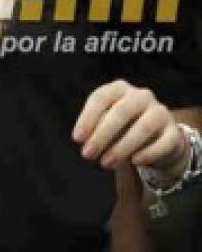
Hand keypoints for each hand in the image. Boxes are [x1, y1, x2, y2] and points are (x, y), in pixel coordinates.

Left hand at [73, 80, 189, 182]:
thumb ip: (95, 129)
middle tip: (88, 154)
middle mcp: (141, 96)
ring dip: (122, 147)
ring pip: (143, 128)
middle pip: (121, 112)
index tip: (77, 139)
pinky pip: (163, 143)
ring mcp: (160, 112)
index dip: (87, 119)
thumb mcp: (104, 123)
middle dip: (102, 135)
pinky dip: (148, 153)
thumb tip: (84, 143)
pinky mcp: (174, 131)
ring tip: (106, 163)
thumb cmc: (121, 126)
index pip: (100, 98)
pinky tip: (134, 162)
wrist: (156, 137)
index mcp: (119, 88)